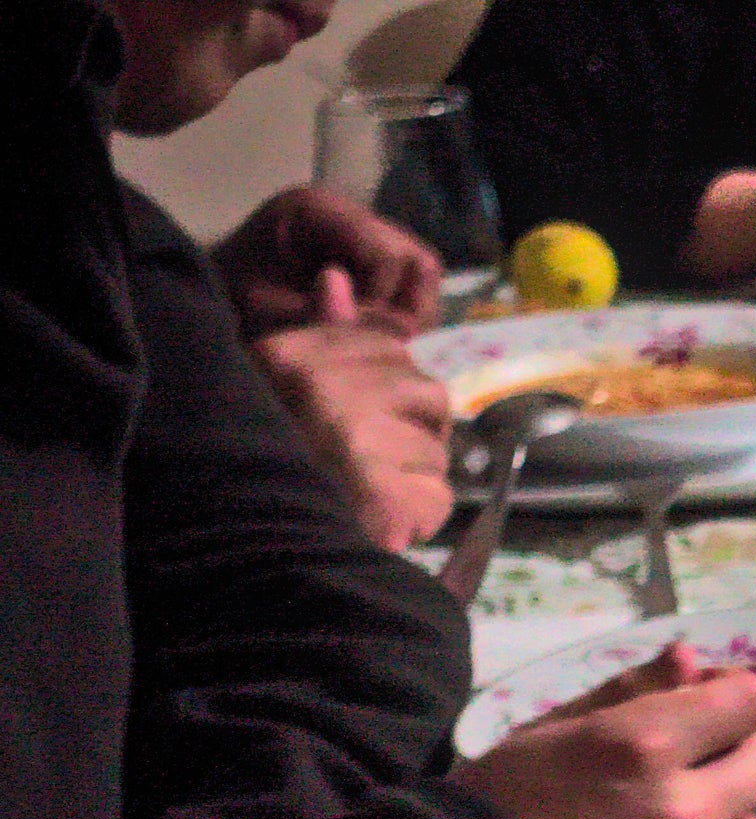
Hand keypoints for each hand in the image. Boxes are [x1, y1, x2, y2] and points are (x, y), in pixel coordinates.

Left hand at [216, 185, 443, 338]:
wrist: (210, 289)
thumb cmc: (231, 295)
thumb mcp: (263, 309)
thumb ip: (316, 315)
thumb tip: (372, 315)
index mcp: (320, 210)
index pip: (388, 256)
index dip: (382, 301)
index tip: (351, 329)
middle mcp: (351, 213)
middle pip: (418, 262)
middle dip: (402, 307)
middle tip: (368, 336)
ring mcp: (366, 233)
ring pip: (423, 275)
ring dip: (406, 311)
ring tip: (369, 333)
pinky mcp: (372, 255)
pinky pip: (412, 286)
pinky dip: (399, 312)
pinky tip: (367, 327)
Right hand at [252, 270, 454, 549]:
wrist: (246, 531)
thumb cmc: (261, 456)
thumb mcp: (277, 379)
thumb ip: (319, 330)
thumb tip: (337, 277)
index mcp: (298, 356)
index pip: (388, 351)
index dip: (385, 391)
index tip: (352, 420)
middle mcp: (330, 387)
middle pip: (425, 393)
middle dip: (408, 430)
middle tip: (360, 461)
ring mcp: (361, 441)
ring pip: (435, 449)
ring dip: (413, 475)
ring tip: (363, 492)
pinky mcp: (388, 494)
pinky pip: (435, 499)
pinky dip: (418, 517)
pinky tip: (380, 520)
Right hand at [456, 645, 755, 818]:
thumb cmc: (484, 814)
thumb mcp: (541, 736)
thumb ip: (624, 695)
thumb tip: (691, 660)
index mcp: (637, 748)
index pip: (748, 704)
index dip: (734, 703)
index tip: (715, 714)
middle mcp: (675, 815)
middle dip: (738, 762)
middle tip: (700, 776)